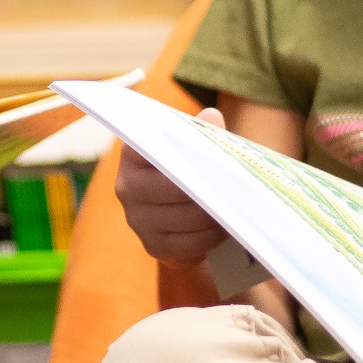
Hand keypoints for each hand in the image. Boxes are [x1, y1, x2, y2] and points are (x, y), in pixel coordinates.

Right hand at [116, 106, 229, 265]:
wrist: (184, 220)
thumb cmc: (190, 174)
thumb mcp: (194, 150)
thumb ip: (201, 133)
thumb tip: (212, 116)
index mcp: (133, 155)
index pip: (148, 147)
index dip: (180, 150)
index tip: (208, 152)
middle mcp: (127, 187)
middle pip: (168, 188)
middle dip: (203, 188)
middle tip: (233, 185)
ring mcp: (137, 219)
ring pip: (180, 218)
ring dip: (211, 214)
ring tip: (235, 207)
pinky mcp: (152, 246)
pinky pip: (185, 243)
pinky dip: (209, 236)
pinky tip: (225, 228)